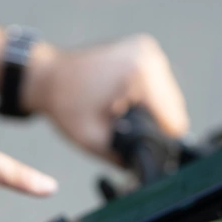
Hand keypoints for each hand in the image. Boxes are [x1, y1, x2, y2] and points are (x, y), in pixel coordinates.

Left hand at [23, 34, 189, 160]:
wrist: (47, 75)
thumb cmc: (64, 104)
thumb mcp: (93, 140)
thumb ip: (123, 158)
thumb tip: (147, 170)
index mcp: (140, 74)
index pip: (172, 121)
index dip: (157, 142)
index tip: (135, 146)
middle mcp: (150, 57)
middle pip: (174, 110)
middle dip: (152, 126)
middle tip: (121, 127)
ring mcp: (149, 50)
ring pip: (169, 99)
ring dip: (151, 113)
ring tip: (119, 113)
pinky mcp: (145, 51)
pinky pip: (159, 86)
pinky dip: (146, 99)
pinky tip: (122, 102)